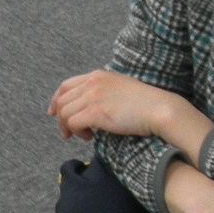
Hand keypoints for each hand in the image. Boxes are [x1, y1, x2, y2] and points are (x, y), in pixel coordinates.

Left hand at [49, 71, 208, 152]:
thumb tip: (90, 106)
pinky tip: (89, 137)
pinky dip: (76, 132)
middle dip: (60, 118)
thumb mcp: (120, 88)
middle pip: (62, 100)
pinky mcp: (95, 112)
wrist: (160, 109)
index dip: (56, 100)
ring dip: (69, 127)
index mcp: (98, 76)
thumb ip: (103, 91)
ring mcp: (93, 96)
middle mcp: (92, 83)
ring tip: (83, 135)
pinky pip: (72, 123)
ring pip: (64, 113)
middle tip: (68, 133)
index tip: (53, 113)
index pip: (65, 85)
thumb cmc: (146, 103)